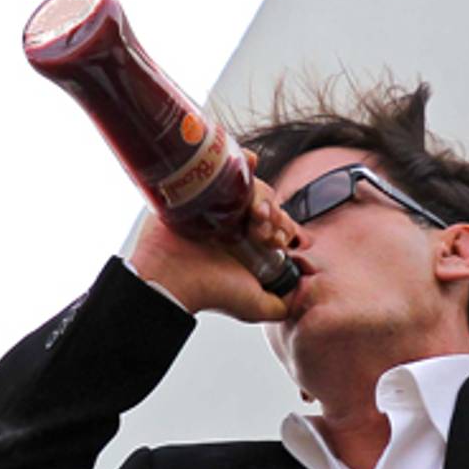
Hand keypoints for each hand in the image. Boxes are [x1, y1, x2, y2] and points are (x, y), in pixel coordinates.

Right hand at [129, 149, 300, 320]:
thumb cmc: (209, 292)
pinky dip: (244, 163)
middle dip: (274, 213)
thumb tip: (298, 298)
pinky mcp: (199, 189)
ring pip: (252, 187)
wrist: (171, 280)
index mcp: (248, 243)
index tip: (277, 240)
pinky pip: (225, 168)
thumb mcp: (256, 306)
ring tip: (254, 213)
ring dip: (262, 195)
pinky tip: (250, 167)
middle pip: (267, 203)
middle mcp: (233, 222)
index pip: (277, 224)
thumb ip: (282, 305)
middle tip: (262, 228)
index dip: (283, 227)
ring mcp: (216, 205)